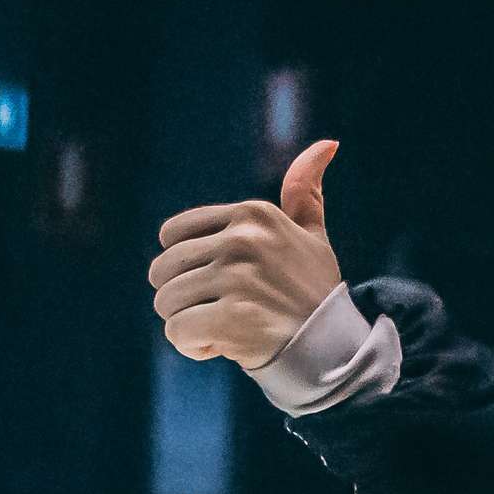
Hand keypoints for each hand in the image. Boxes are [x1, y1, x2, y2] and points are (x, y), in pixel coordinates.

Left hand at [150, 139, 344, 369]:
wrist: (332, 350)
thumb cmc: (314, 294)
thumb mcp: (312, 236)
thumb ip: (305, 193)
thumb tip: (327, 144)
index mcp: (252, 214)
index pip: (171, 235)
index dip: (187, 266)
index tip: (221, 283)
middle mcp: (242, 240)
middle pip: (162, 269)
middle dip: (182, 296)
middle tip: (220, 309)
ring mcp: (236, 278)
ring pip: (166, 302)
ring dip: (187, 323)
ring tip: (224, 329)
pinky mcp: (230, 319)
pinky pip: (177, 332)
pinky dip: (193, 347)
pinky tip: (224, 347)